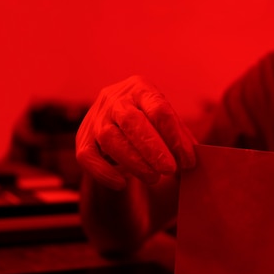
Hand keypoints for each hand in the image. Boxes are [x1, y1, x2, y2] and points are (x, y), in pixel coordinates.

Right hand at [76, 75, 196, 189]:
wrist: (119, 125)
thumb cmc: (151, 126)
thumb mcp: (168, 126)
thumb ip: (180, 140)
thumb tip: (190, 161)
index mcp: (141, 89)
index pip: (158, 108)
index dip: (174, 136)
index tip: (188, 160)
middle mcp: (114, 99)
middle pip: (131, 121)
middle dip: (152, 148)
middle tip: (170, 169)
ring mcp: (95, 118)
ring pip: (109, 138)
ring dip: (133, 162)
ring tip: (154, 178)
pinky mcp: (82, 139)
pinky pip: (87, 157)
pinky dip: (104, 172)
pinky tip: (122, 184)